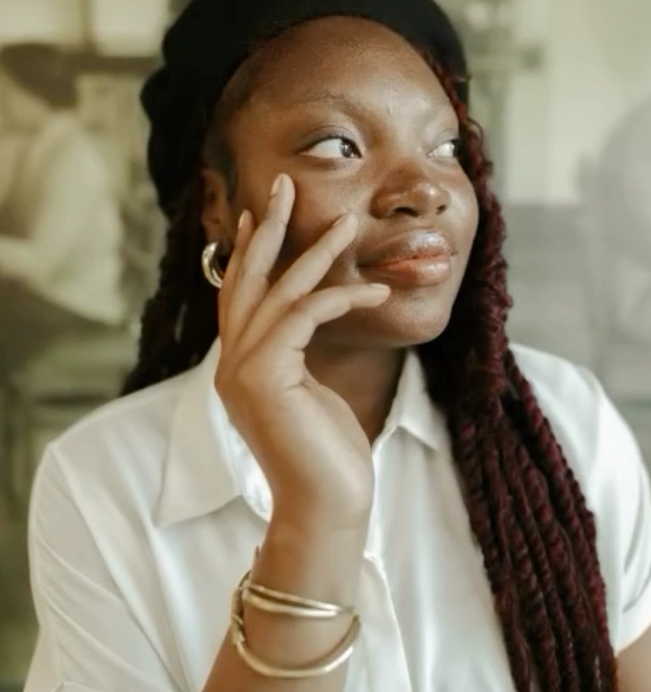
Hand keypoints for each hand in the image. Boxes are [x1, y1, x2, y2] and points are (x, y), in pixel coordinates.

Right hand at [214, 174, 390, 527]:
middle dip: (266, 229)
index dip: (249, 251)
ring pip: (278, 293)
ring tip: (347, 221)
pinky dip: (341, 297)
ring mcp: (242, 372)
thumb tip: (310, 320)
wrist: (327, 507)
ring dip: (315, 253)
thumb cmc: (328, 454)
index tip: (261, 212)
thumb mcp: (311, 391)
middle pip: (246, 280)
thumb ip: (298, 355)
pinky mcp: (264, 379)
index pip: (240, 296)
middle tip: (284, 183)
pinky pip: (304, 318)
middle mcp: (232, 365)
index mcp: (241, 366)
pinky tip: (377, 290)